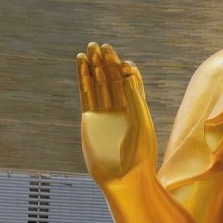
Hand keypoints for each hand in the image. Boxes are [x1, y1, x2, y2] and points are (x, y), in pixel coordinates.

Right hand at [77, 42, 156, 184]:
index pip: (131, 80)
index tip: (122, 61)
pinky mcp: (89, 119)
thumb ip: (135, 99)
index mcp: (138, 107)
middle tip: (100, 45)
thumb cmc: (140, 153)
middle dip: (107, 62)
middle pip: (113, 78)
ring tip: (88, 48)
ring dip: (93, 66)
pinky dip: (83, 79)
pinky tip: (81, 65)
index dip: (125, 68)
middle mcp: (121, 108)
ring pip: (98, 84)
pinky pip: (86, 95)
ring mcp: (104, 113)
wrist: (124, 177)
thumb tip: (128, 73)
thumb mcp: (141, 123)